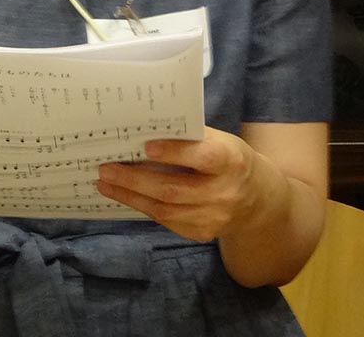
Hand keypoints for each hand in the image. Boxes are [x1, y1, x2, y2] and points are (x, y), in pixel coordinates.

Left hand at [97, 128, 259, 241]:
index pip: (203, 157)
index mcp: (232, 161)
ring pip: (164, 210)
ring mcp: (213, 218)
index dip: (176, 153)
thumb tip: (148, 130)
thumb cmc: (231, 160)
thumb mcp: (222, 142)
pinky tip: (128, 197)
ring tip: (106, 184)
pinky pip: (167, 221)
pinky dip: (144, 208)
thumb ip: (192, 138)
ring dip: (131, 197)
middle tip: (106, 169)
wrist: (257, 198)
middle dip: (135, 180)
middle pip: (174, 189)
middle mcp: (224, 192)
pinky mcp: (202, 233)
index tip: (146, 146)